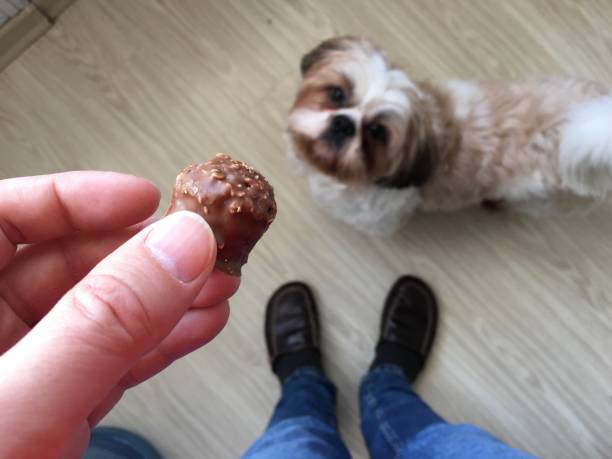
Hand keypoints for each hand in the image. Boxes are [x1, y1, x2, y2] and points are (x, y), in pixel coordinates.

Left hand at [0, 172, 239, 458]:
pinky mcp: (57, 406)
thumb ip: (104, 321)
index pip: (2, 218)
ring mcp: (21, 374)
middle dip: (143, 253)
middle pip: (66, 262)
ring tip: (215, 283)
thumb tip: (177, 247)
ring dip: (165, 295)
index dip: (74, 199)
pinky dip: (160, 339)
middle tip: (200, 246)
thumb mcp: (23, 405)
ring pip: (100, 311)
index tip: (142, 199)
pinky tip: (198, 322)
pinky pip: (112, 356)